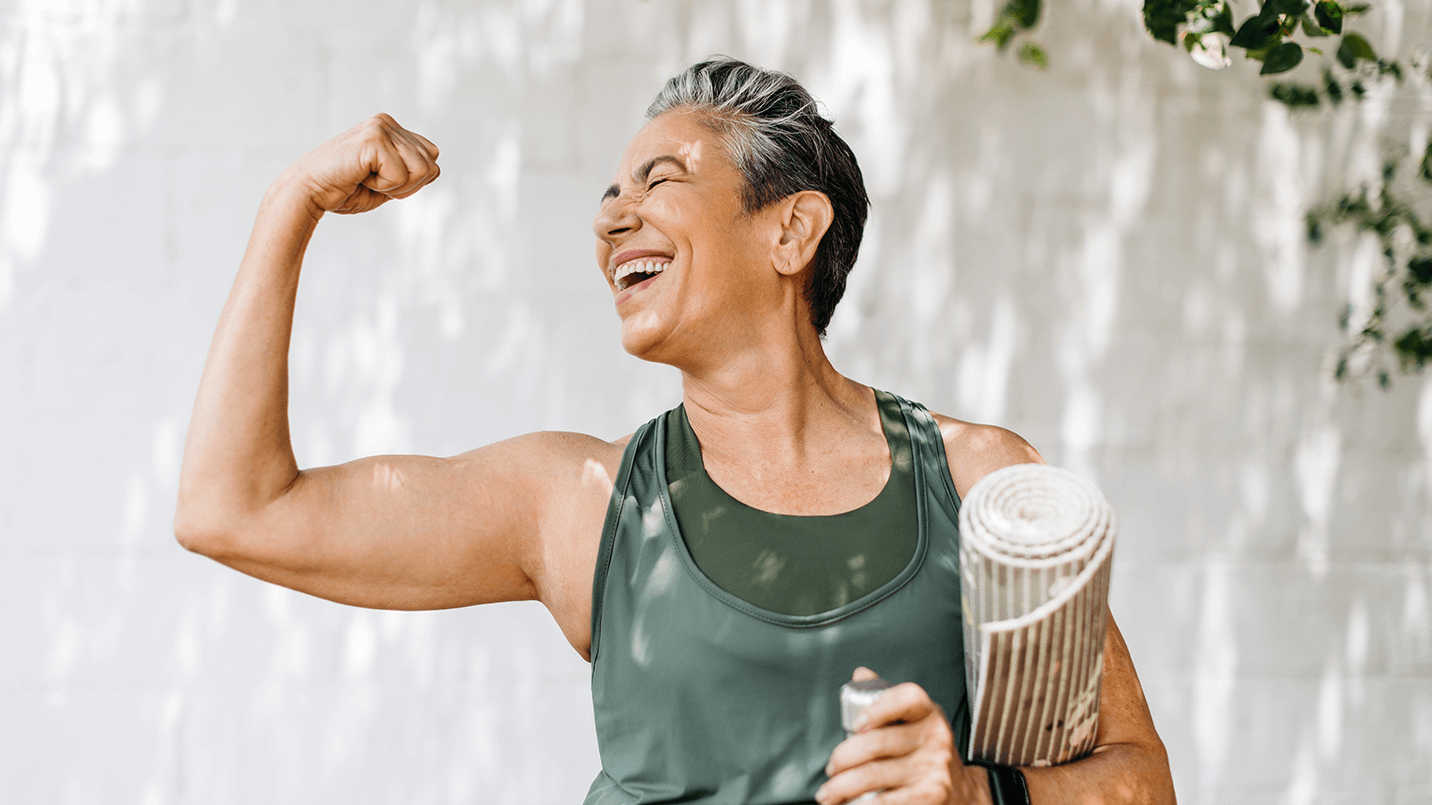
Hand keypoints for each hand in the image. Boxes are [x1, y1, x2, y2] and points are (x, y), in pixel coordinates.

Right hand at [278, 113, 440, 216]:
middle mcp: (387, 123)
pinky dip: (384, 187)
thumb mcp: (387, 182)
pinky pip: (402, 175)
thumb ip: (410, 173)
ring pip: (422, 170)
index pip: (432, 157)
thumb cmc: (343, 190)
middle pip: (431, 165)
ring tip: (366, 179)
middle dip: (407, 186)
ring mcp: (381, 127)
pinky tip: (360, 177)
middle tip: (373, 182)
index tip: (382, 182)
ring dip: (396, 187)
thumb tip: (436, 168)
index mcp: (391, 129)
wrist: (308, 192)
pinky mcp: (374, 138)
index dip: (413, 181)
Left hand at [818, 668, 990, 804]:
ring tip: (828, 793)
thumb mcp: (915, 721)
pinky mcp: (930, 796)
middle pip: (876, 743)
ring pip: (873, 774)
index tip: (855, 725)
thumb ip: (887, 698)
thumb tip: (861, 674)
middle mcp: (934, 739)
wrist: (965, 793)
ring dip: (841, 787)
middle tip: (830, 769)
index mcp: (927, 713)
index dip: (878, 708)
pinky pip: (885, 801)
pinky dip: (860, 804)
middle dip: (842, 758)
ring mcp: (934, 769)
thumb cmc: (927, 752)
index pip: (906, 698)